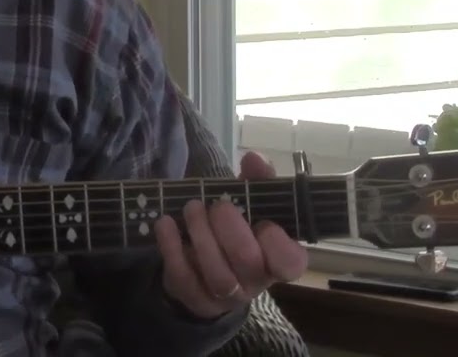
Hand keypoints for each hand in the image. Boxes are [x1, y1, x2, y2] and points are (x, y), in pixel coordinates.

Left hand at [155, 151, 307, 318]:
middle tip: (217, 206)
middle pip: (248, 264)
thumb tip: (254, 159)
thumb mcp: (249, 203)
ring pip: (218, 276)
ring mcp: (225, 295)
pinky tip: (166, 223)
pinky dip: (172, 247)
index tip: (264, 222)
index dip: (278, 244)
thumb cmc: (235, 230)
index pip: (291, 262)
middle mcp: (255, 281)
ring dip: (202, 237)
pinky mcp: (195, 298)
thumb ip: (256, 181)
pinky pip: (183, 278)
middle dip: (231, 230)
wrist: (202, 270)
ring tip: (191, 208)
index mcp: (277, 259)